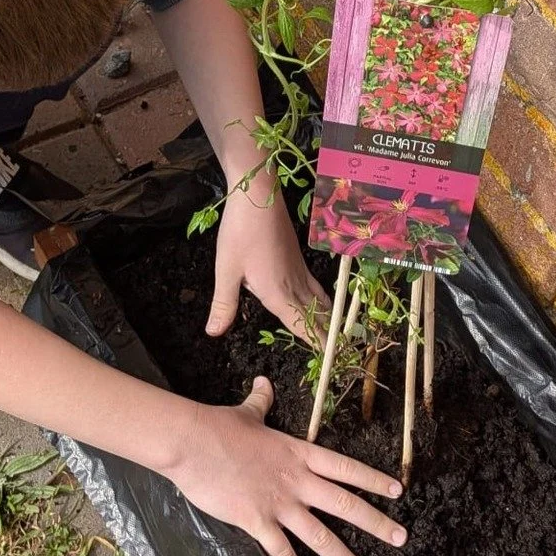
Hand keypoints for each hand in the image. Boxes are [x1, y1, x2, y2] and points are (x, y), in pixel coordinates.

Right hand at [168, 377, 405, 555]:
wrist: (191, 441)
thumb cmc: (217, 426)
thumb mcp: (247, 413)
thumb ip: (261, 402)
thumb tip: (263, 383)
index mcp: (298, 453)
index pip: (345, 467)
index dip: (373, 479)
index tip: (398, 492)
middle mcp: (296, 480)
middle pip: (345, 504)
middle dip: (376, 523)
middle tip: (401, 539)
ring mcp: (278, 503)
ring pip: (321, 537)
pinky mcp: (256, 521)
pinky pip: (281, 552)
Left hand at [208, 185, 327, 341]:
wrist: (258, 196)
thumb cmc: (240, 233)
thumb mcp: (226, 270)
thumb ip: (224, 304)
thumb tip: (214, 332)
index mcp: (277, 293)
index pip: (301, 325)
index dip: (315, 343)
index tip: (330, 359)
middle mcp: (294, 285)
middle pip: (316, 316)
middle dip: (327, 336)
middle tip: (341, 353)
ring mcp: (299, 270)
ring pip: (320, 300)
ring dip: (328, 318)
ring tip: (337, 334)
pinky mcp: (298, 258)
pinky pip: (315, 286)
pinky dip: (324, 299)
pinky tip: (323, 299)